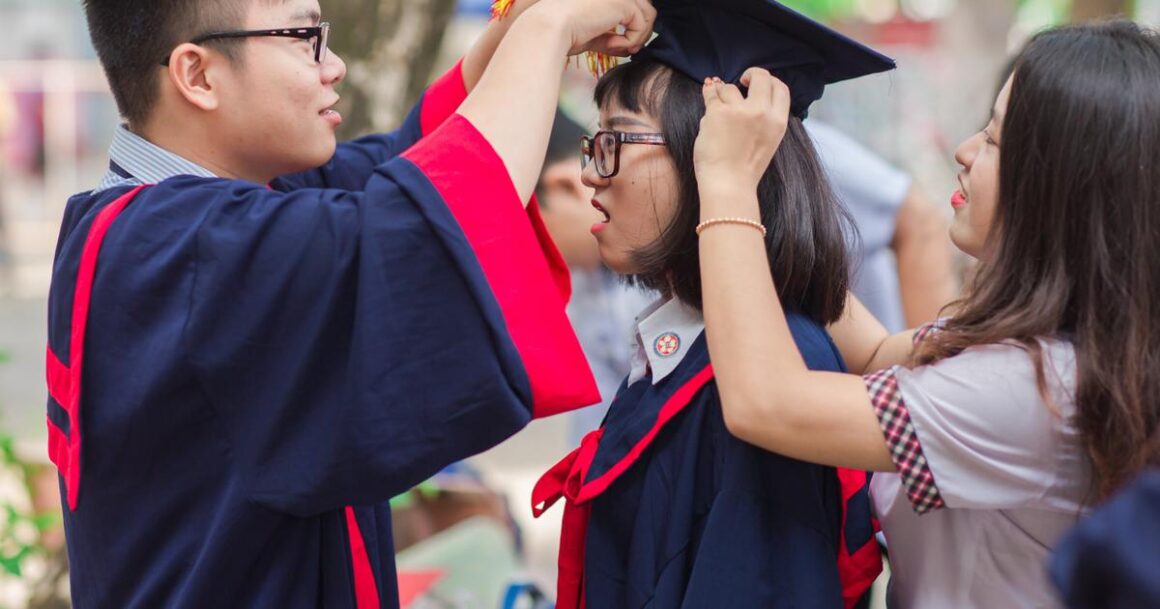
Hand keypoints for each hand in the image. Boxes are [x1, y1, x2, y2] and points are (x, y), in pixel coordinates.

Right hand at [529, 0, 655, 56]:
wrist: (551, 27)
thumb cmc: (563, 32)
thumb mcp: (592, 34)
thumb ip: (611, 37)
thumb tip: (629, 48)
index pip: (632, 5)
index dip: (632, 26)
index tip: (621, 46)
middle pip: (645, 7)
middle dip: (641, 31)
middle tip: (627, 50)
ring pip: (648, 15)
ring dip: (637, 37)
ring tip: (616, 48)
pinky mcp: (624, 2)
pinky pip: (641, 25)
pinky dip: (630, 41)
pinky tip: (611, 45)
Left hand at [693, 68, 791, 195]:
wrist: (729, 184)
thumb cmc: (745, 169)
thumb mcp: (768, 142)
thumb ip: (764, 119)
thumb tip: (749, 95)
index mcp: (778, 122)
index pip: (780, 87)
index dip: (768, 81)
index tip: (757, 85)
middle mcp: (761, 113)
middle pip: (760, 77)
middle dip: (750, 74)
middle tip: (741, 82)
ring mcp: (739, 111)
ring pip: (730, 87)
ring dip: (722, 93)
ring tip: (718, 103)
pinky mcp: (718, 113)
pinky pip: (712, 94)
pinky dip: (709, 93)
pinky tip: (708, 91)